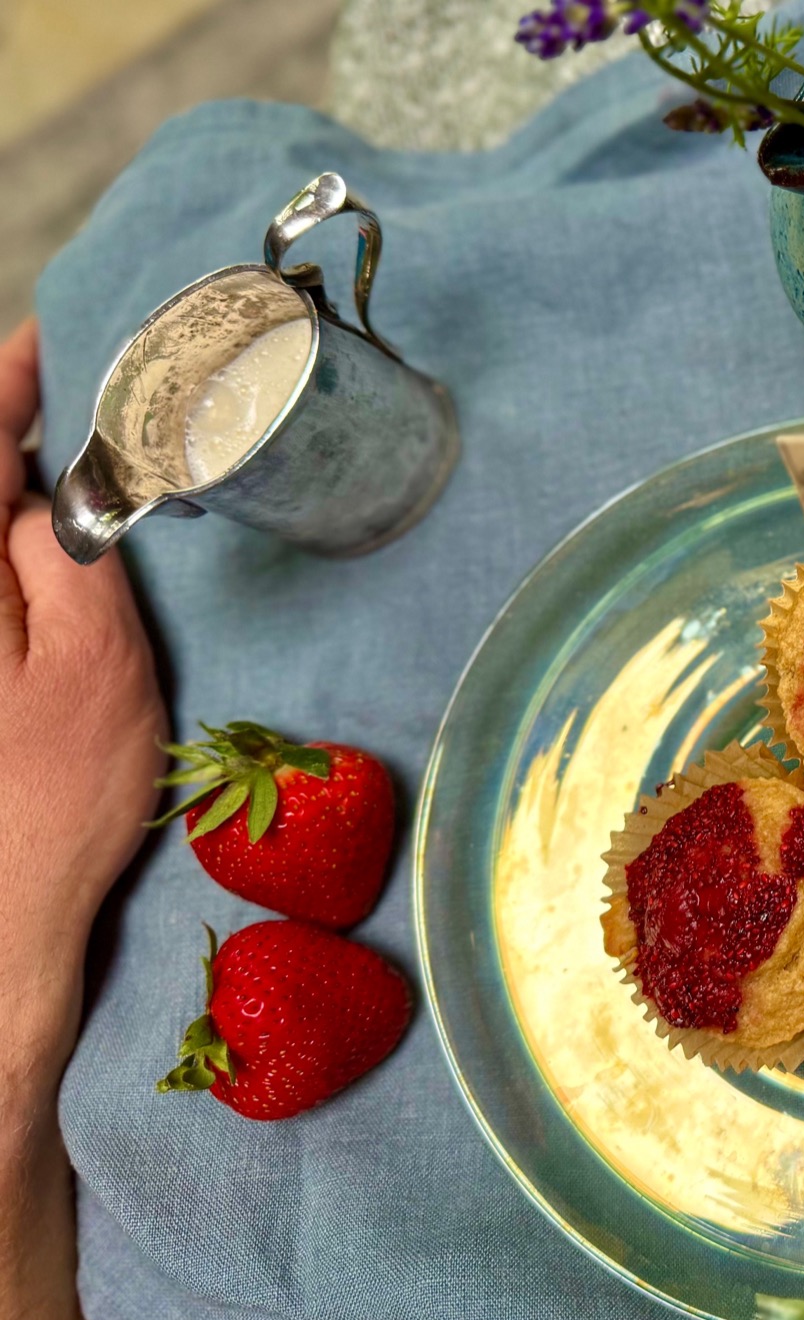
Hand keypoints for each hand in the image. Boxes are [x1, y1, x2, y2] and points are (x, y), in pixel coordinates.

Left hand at [0, 318, 166, 1319]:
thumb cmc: (53, 806)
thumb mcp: (95, 670)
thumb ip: (74, 558)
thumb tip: (68, 476)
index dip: (13, 382)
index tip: (59, 337)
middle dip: (23, 431)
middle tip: (100, 401)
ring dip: (24, 488)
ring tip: (89, 463)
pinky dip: (21, 542)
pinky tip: (65, 546)